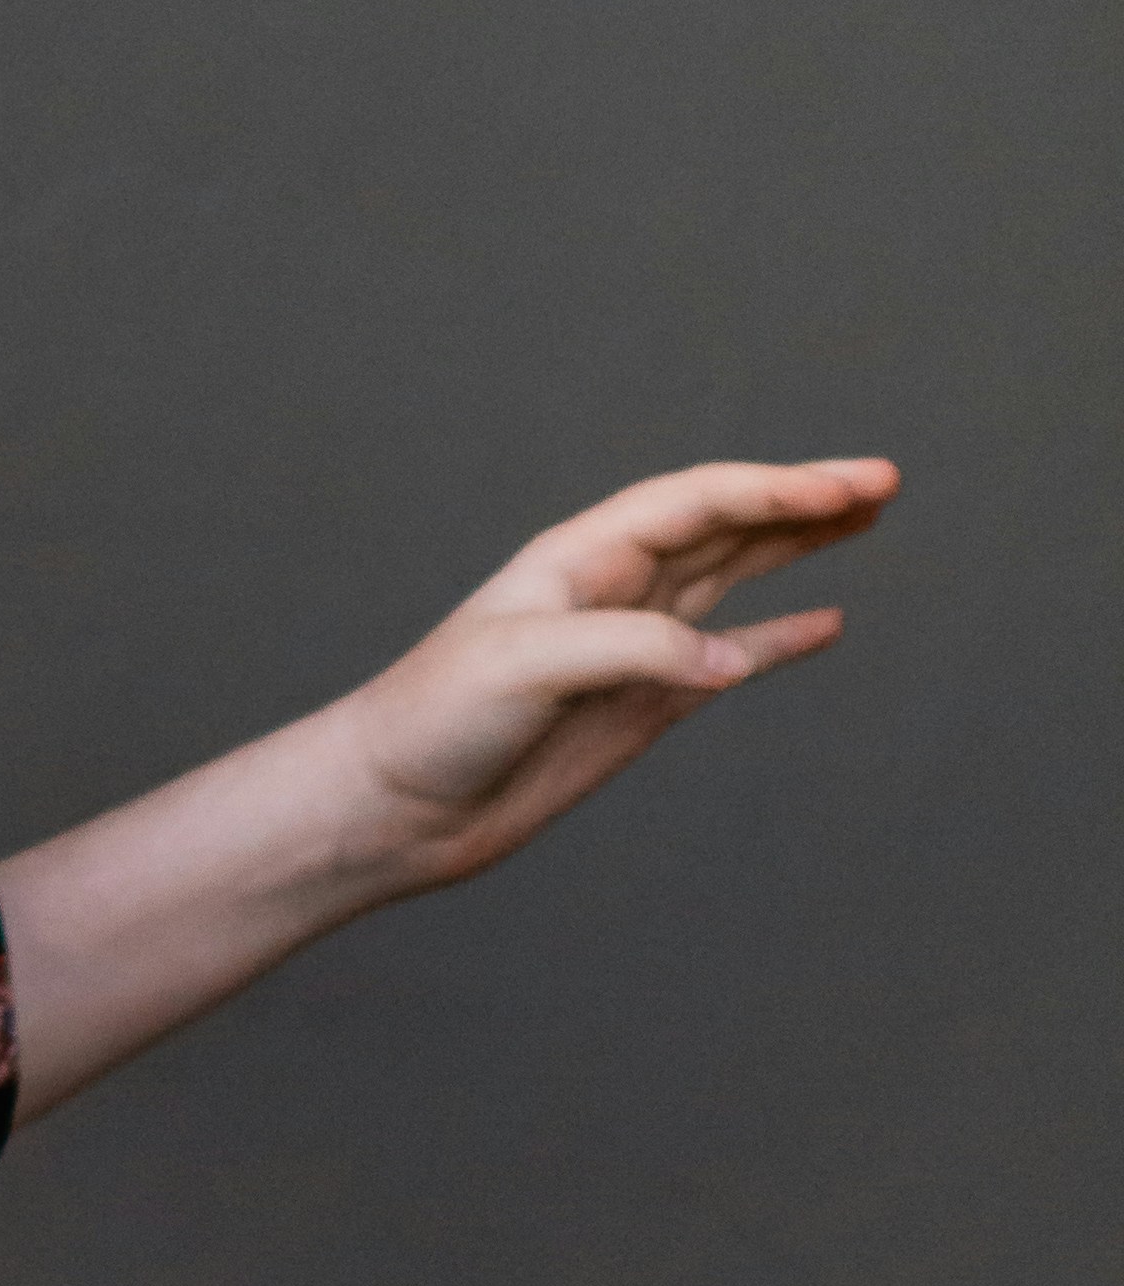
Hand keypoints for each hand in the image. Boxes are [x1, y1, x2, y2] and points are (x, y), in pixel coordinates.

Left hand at [334, 453, 903, 895]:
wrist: (399, 804)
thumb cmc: (438, 718)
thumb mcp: (526, 668)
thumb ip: (631, 651)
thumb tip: (729, 660)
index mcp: (581, 558)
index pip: (696, 502)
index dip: (776, 488)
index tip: (852, 484)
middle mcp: (613, 588)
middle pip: (726, 525)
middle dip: (803, 501)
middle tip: (885, 481)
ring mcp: (632, 646)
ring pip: (733, 577)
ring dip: (797, 548)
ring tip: (866, 517)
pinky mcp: (642, 706)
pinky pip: (730, 659)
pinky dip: (781, 638)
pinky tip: (826, 622)